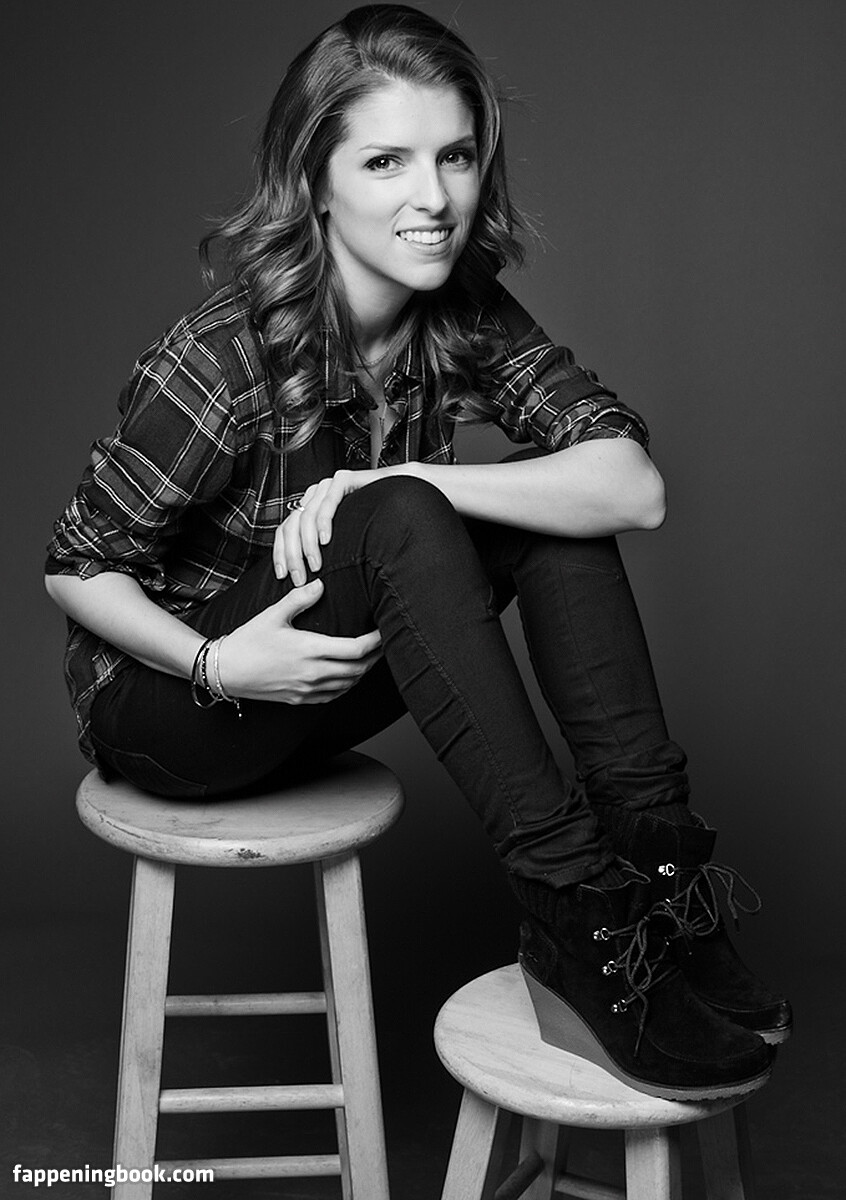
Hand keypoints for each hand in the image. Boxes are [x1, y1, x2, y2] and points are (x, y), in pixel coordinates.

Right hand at [219, 579, 381, 702]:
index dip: (375, 641)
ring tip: (371, 657)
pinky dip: (347, 685)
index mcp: (309, 649)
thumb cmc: (248, 641)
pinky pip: (334, 695)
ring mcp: (307, 689)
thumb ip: (299, 599)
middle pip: (358, 669)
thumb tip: (321, 584)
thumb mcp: (273, 614)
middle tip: (384, 643)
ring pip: (348, 684)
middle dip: (375, 656)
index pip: (356, 649)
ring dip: (363, 671)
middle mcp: (312, 673)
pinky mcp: (300, 699)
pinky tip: (349, 675)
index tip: (383, 631)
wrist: (226, 671)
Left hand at [273, 468, 379, 583]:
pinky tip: (326, 541)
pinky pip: (328, 503)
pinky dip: (324, 524)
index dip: (280, 553)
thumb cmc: (374, 522)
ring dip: (308, 546)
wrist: (400, 500)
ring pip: (306, 517)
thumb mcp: (341, 541)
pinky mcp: (342, 479)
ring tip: (316, 565)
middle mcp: (315, 495)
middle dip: (293, 555)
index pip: (285, 530)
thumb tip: (307, 577)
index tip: (282, 575)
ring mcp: (327, 486)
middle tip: (300, 577)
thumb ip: (323, 550)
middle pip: (292, 525)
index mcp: (310, 507)